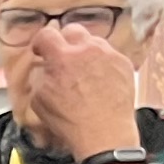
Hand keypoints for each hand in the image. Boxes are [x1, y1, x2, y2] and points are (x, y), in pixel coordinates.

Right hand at [32, 25, 143, 160]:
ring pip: (93, 41)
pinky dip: (102, 63)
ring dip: (85, 51)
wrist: (104, 133)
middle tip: (63, 57)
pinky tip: (99, 80)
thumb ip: (40, 78)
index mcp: (62, 58)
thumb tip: (45, 70)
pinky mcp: (124, 63)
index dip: (40, 43)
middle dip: (64, 41)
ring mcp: (108, 54)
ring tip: (84, 71)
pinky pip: (110, 55)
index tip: (40, 51)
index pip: (46, 34)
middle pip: (73, 30)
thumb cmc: (71, 121)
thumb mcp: (39, 102)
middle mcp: (86, 50)